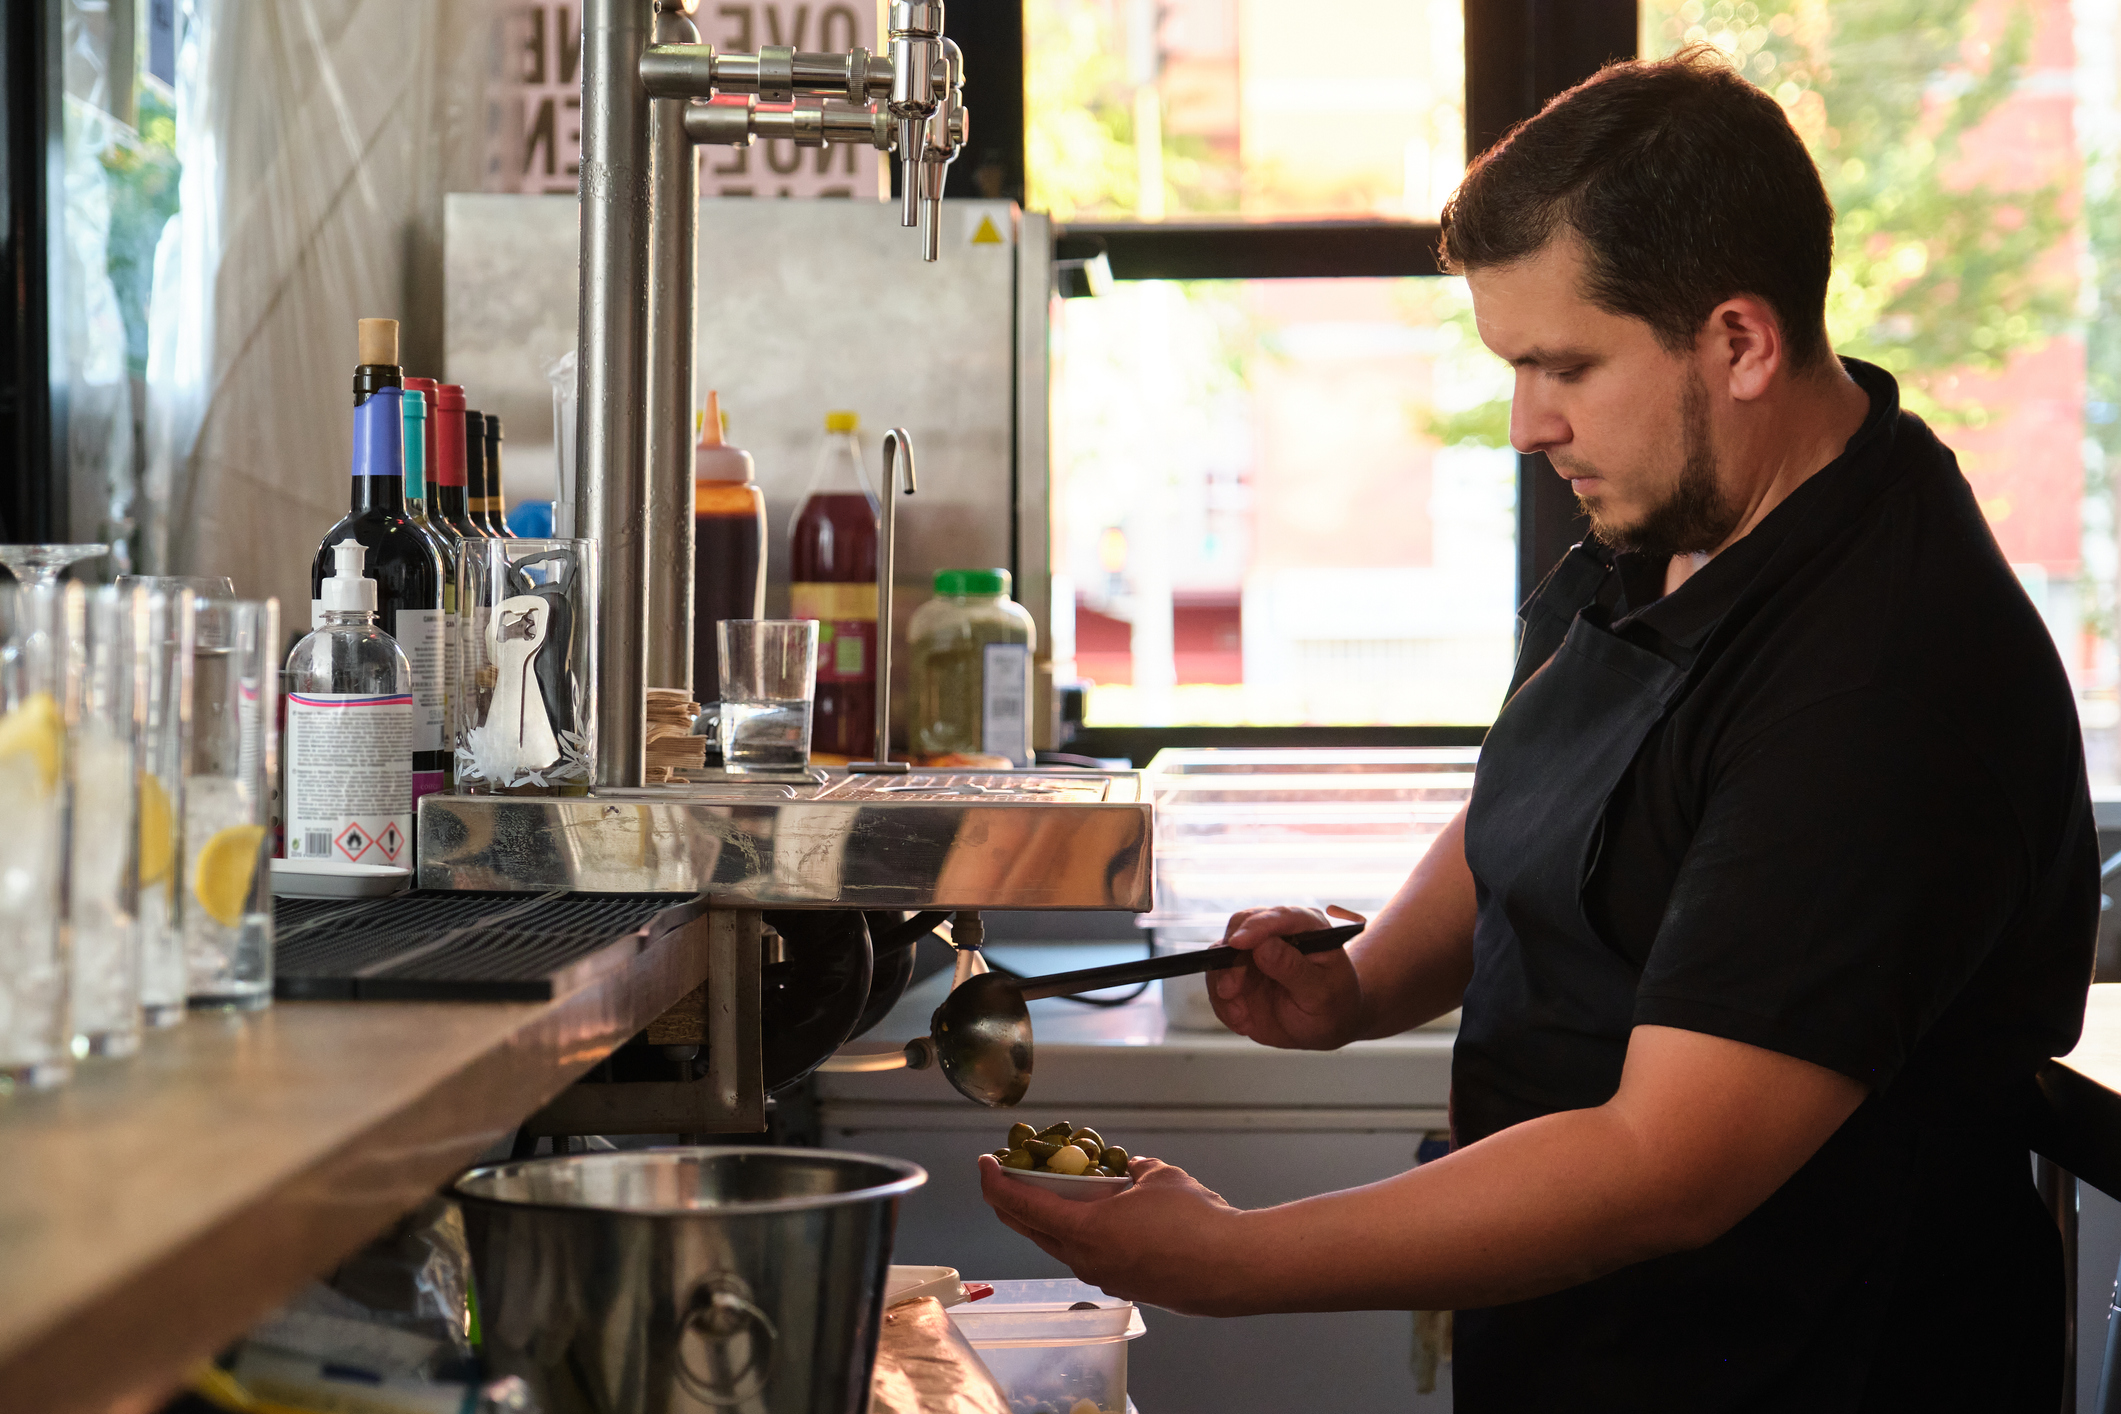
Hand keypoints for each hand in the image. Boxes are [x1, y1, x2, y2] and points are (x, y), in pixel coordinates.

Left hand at [977, 1154, 1253, 1315]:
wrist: (1232, 1268)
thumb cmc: (1195, 1221)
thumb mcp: (1159, 1176)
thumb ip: (1133, 1169)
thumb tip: (1128, 1168)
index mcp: (1084, 1229)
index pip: (1021, 1206)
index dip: (996, 1182)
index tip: (985, 1163)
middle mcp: (1084, 1259)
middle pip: (1031, 1229)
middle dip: (1014, 1201)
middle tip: (1011, 1175)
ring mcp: (1103, 1278)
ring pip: (1060, 1244)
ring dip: (1052, 1218)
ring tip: (1062, 1191)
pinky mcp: (1124, 1286)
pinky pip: (1089, 1256)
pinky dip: (1083, 1234)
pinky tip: (1106, 1218)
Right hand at [1208, 905, 1365, 1049]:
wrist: (1324, 1025)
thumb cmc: (1333, 1004)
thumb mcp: (1321, 993)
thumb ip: (1293, 969)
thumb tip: (1264, 946)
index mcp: (1307, 926)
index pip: (1279, 916)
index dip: (1256, 927)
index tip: (1238, 943)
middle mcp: (1276, 932)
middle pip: (1240, 927)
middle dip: (1230, 959)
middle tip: (1230, 991)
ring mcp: (1254, 951)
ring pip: (1221, 954)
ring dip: (1223, 985)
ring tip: (1240, 1017)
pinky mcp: (1238, 972)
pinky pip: (1216, 980)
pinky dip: (1223, 1003)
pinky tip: (1242, 1022)